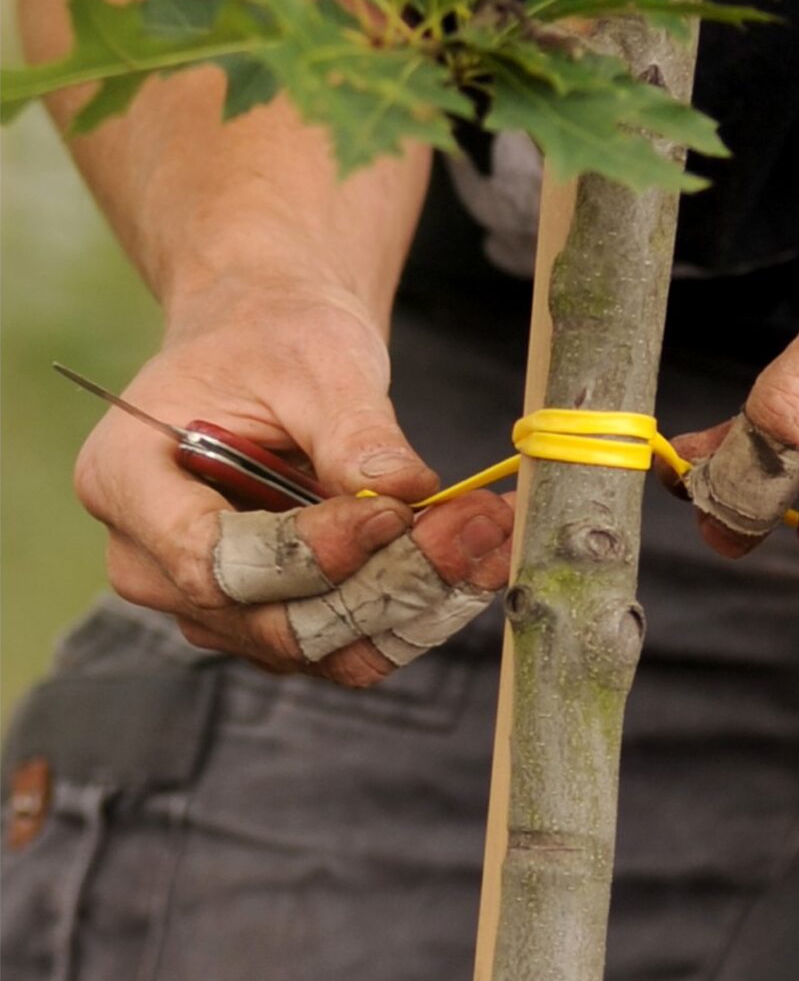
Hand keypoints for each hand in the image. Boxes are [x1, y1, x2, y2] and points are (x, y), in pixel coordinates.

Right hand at [74, 277, 513, 685]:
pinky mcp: (270, 616)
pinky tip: (475, 554)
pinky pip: (345, 638)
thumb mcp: (315, 360)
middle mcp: (151, 561)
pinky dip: (416, 605)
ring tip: (490, 537)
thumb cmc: (274, 335)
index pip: (215, 559)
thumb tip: (404, 490)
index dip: (311, 554)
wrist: (271, 345)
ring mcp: (210, 601)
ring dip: (417, 601)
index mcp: (126, 480)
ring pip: (321, 645)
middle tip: (478, 526)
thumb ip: (353, 430)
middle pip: (274, 621)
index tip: (395, 514)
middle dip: (387, 582)